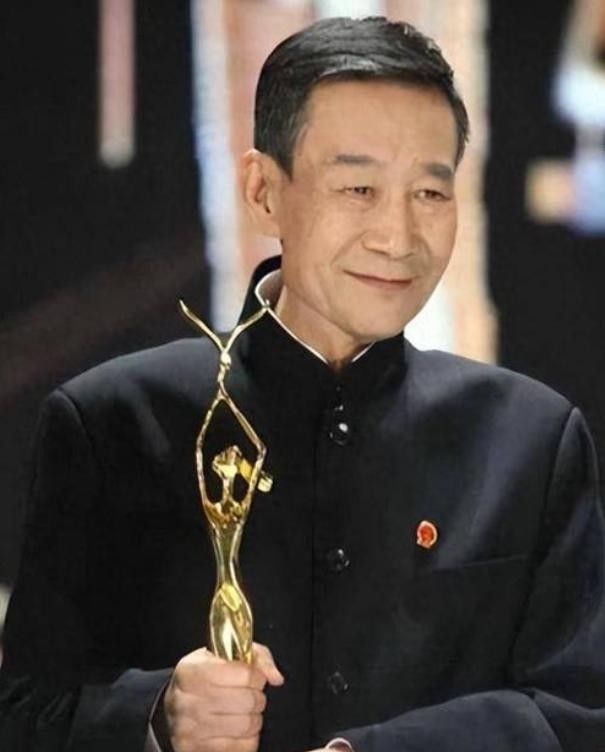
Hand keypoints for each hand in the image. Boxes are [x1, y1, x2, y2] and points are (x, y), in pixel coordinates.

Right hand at [162, 642, 283, 751]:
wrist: (173, 706)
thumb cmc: (205, 677)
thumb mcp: (225, 655)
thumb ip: (257, 658)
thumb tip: (276, 678)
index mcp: (192, 670)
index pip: (245, 674)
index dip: (257, 676)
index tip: (253, 678)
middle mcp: (186, 700)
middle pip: (248, 701)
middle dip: (257, 698)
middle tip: (251, 696)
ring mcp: (189, 728)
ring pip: (246, 726)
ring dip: (253, 719)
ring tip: (244, 712)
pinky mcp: (194, 750)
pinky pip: (240, 748)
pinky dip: (247, 739)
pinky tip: (237, 730)